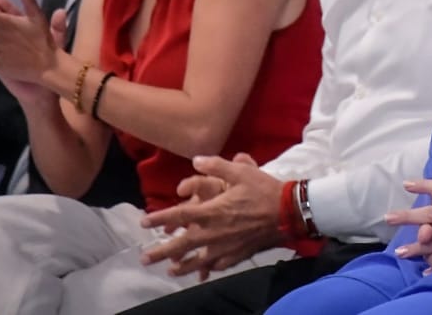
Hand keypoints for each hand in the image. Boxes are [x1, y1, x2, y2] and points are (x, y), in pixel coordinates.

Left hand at [139, 153, 283, 278]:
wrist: (287, 212)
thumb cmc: (263, 190)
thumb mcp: (241, 171)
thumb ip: (216, 165)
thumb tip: (196, 160)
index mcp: (212, 211)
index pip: (179, 215)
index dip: (159, 218)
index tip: (144, 222)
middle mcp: (214, 233)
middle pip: (181, 245)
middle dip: (161, 252)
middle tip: (145, 258)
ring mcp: (225, 248)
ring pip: (198, 261)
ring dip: (181, 266)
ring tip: (170, 271)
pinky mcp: (237, 256)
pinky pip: (218, 266)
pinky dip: (208, 269)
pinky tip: (204, 271)